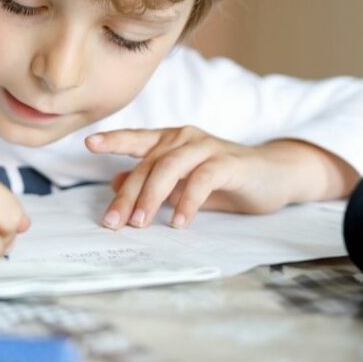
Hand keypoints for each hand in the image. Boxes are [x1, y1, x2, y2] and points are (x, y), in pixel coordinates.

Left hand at [86, 127, 356, 229]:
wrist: (274, 175)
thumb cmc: (225, 179)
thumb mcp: (184, 183)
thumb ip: (153, 182)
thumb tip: (115, 184)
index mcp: (171, 140)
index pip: (137, 138)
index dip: (113, 139)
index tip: (88, 143)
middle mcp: (185, 138)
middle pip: (148, 164)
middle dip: (128, 195)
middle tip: (113, 223)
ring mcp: (207, 147)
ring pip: (169, 168)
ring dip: (152, 197)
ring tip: (140, 223)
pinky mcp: (228, 162)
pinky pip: (201, 180)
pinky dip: (187, 202)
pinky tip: (178, 222)